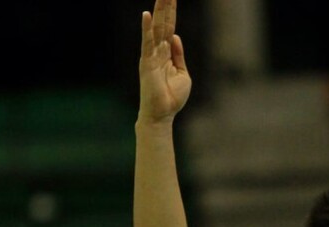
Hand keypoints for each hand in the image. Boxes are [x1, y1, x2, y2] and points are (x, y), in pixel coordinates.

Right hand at [139, 0, 191, 123]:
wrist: (162, 115)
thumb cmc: (172, 97)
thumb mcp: (182, 73)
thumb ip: (179, 55)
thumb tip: (176, 37)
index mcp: (166, 53)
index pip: (169, 28)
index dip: (171, 13)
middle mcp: (157, 51)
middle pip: (163, 23)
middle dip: (165, 6)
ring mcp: (151, 56)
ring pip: (156, 29)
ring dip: (158, 12)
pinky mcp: (146, 63)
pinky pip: (147, 43)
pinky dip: (146, 29)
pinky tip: (146, 15)